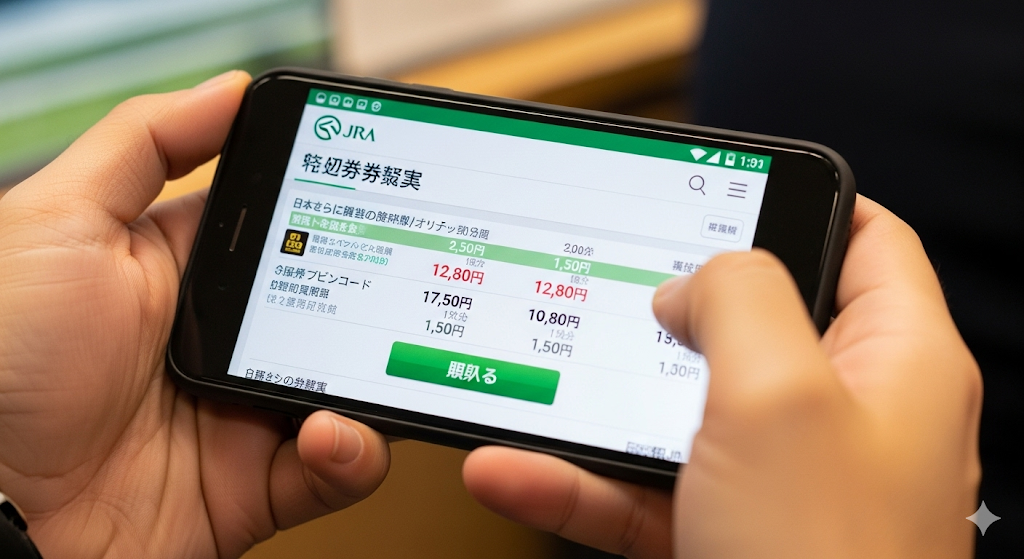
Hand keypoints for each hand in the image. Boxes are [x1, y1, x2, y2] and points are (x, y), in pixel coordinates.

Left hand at [0, 72, 389, 558]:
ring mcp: (243, 414)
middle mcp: (222, 339)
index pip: (284, 226)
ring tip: (377, 367)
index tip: (385, 186)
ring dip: (380, 379)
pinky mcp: (256, 486)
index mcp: (183, 272)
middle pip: (334, 307)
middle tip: (412, 279)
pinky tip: (329, 433)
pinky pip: (334, 470)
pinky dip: (352, 454)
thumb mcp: (58, 222)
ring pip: (351, 388)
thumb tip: (231, 91)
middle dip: (380, 294)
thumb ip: (145, 143)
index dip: (337, 206)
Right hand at [463, 196, 980, 557]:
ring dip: (598, 400)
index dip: (796, 199)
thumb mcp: (779, 394)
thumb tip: (691, 285)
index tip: (716, 184)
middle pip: (754, 323)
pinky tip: (514, 472)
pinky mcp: (724, 534)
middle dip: (674, 303)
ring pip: (678, 412)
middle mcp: (840, 417)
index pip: (865, 240)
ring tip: (532, 377)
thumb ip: (739, 297)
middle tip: (612, 277)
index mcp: (894, 362)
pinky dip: (576, 481)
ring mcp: (778, 481)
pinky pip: (641, 490)